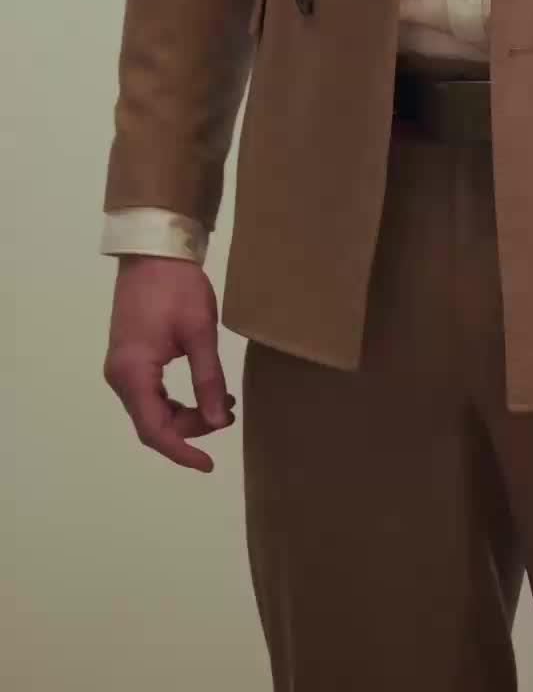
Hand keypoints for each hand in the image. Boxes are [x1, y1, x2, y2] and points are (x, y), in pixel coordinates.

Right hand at [103, 256, 236, 473]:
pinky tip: (205, 391)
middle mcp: (120, 376)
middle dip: (191, 428)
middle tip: (228, 414)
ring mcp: (122, 367)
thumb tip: (217, 422)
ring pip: (152, 409)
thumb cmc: (177, 288)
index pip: (154, 430)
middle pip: (153, 422)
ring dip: (185, 414)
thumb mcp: (200, 333)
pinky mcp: (130, 357)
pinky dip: (176, 400)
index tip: (208, 464)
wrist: (154, 251)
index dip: (181, 451)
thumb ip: (208, 380)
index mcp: (133, 373)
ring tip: (223, 403)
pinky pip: (151, 392)